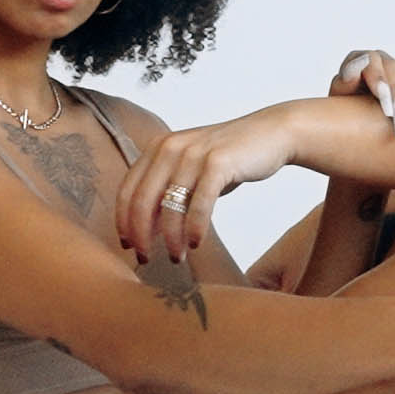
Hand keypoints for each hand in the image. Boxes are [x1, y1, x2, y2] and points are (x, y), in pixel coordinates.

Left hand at [118, 110, 299, 265]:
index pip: (128, 190)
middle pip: (141, 201)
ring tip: (177, 257)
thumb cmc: (229, 159)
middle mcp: (170, 148)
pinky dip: (194, 227)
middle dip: (141, 236)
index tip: (128, 246)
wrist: (271, 134)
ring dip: (171, 238)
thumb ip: (168, 194)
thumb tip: (147, 232)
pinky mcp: (218, 162)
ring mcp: (194, 153)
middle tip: (146, 259)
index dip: (123, 223)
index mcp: (158, 148)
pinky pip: (199, 203)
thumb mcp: (191, 171)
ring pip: (170, 206)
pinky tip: (195, 243)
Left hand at [333, 48, 394, 135]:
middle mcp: (381, 60)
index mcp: (358, 61)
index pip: (371, 61)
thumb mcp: (339, 99)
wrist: (358, 126)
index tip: (385, 107)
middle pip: (394, 68)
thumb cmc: (345, 112)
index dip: (380, 81)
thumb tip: (362, 59)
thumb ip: (346, 79)